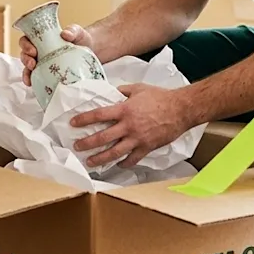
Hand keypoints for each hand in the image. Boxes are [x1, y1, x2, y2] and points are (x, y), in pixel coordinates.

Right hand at [20, 24, 95, 85]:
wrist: (90, 51)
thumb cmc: (80, 39)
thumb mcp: (77, 32)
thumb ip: (72, 30)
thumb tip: (65, 34)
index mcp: (42, 39)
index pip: (26, 40)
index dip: (25, 45)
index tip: (33, 50)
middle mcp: (39, 51)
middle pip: (24, 54)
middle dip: (25, 59)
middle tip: (32, 64)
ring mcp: (42, 63)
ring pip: (27, 68)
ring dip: (26, 73)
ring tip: (30, 78)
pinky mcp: (47, 74)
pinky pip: (36, 79)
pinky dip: (33, 82)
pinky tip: (33, 86)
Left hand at [70, 83, 192, 168]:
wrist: (181, 109)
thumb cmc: (160, 97)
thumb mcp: (138, 89)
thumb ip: (123, 91)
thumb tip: (112, 93)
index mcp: (125, 110)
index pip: (99, 115)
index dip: (84, 119)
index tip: (73, 123)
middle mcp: (128, 126)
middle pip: (103, 137)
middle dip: (87, 143)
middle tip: (77, 147)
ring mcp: (137, 139)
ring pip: (114, 152)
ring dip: (100, 158)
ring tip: (90, 162)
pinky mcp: (147, 148)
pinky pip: (132, 159)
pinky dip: (123, 163)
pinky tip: (117, 165)